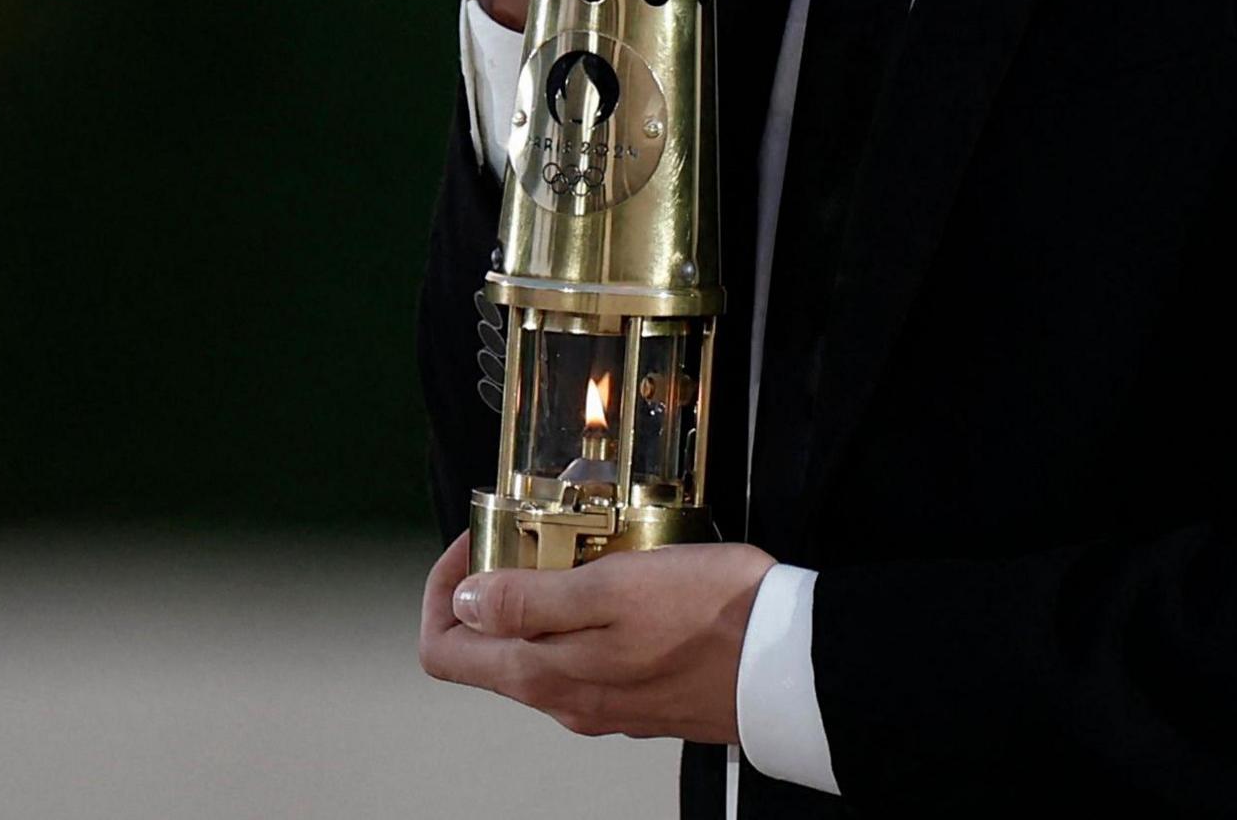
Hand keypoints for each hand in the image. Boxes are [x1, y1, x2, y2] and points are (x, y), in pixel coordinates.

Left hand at [417, 535, 775, 741]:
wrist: (792, 663)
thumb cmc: (714, 620)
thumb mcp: (611, 587)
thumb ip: (527, 600)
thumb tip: (466, 603)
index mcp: (544, 675)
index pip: (444, 650)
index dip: (445, 590)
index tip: (476, 545)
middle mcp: (567, 700)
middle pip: (491, 648)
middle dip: (500, 583)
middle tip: (535, 534)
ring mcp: (604, 701)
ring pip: (543, 647)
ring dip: (549, 593)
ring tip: (590, 547)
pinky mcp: (641, 693)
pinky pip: (592, 652)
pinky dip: (592, 611)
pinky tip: (629, 577)